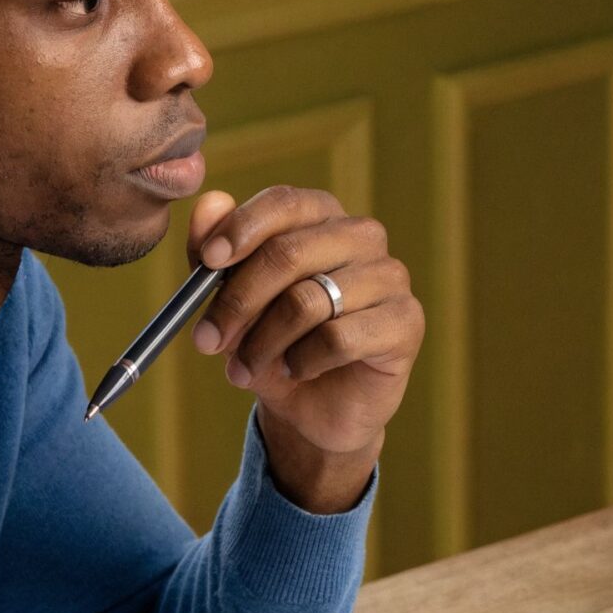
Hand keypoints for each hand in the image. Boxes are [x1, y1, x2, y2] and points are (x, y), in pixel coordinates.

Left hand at [188, 186, 422, 511]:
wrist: (312, 409)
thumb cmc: (273, 342)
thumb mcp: (230, 299)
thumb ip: (213, 252)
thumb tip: (209, 204)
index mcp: (322, 216)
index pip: (284, 203)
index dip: (241, 228)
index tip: (207, 261)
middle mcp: (362, 237)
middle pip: (289, 254)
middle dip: (238, 301)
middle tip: (206, 340)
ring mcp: (390, 277)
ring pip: (308, 301)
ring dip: (263, 342)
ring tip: (243, 368)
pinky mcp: (406, 322)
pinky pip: (339, 338)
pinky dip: (303, 360)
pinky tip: (296, 370)